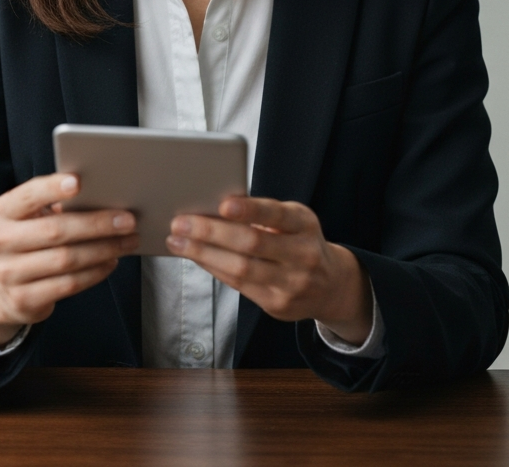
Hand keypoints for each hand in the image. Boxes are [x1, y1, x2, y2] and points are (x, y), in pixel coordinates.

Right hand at [0, 173, 138, 350]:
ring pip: (66, 259)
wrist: (2, 289)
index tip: (79, 182)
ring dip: (104, 249)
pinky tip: (111, 261)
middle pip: (56, 230)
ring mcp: (9, 273)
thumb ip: (57, 206)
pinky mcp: (24, 300)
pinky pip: (69, 284)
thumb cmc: (29, 240)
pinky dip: (96, 272)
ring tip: (128, 241)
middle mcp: (1, 241)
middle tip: (128, 220)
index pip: (28, 196)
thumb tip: (103, 199)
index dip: (52, 188)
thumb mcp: (32, 218)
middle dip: (97, 224)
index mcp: (4, 212)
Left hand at [166, 197, 372, 344]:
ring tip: (177, 241)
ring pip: (241, 269)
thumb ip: (262, 214)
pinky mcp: (278, 305)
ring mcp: (292, 283)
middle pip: (252, 243)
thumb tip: (212, 208)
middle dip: (211, 232)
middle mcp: (302, 254)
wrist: (331, 285)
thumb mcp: (292, 220)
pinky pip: (238, 286)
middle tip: (180, 222)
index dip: (250, 210)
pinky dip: (213, 268)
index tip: (223, 204)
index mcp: (304, 224)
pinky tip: (196, 257)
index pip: (277, 214)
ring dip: (203, 254)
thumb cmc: (299, 241)